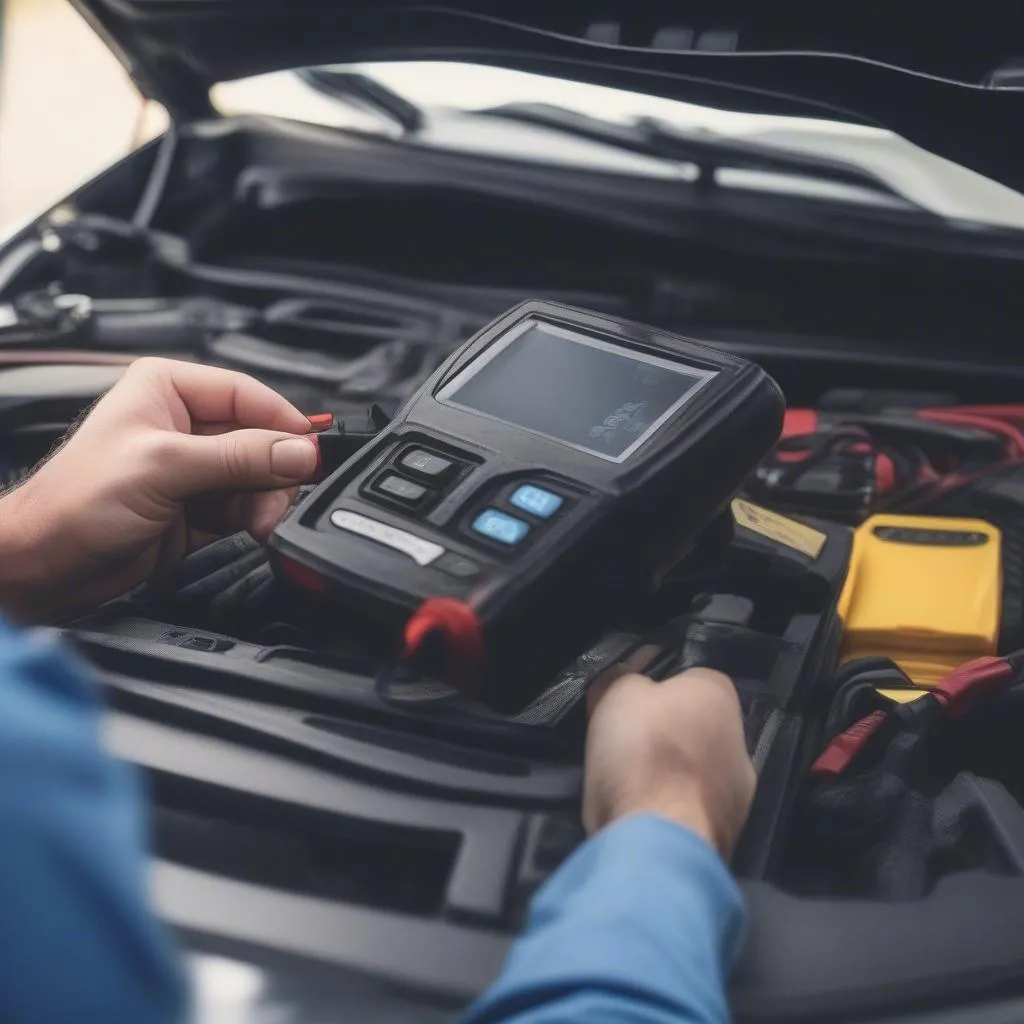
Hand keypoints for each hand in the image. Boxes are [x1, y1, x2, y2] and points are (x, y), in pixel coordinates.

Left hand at [0, 358, 317, 622]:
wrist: (47, 565)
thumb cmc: (75, 503)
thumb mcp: (165, 466)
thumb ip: (239, 457)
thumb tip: (299, 451)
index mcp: (169, 390)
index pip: (247, 395)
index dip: (283, 423)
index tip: (311, 451)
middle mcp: (185, 425)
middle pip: (261, 439)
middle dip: (275, 471)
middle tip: (280, 496)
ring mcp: (195, 469)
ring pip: (260, 477)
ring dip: (267, 501)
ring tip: (260, 522)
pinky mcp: (201, 508)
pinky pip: (249, 507)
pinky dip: (258, 519)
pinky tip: (256, 529)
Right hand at [582, 666, 755, 856]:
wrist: (659, 837)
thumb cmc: (642, 751)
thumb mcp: (616, 693)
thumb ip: (625, 679)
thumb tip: (628, 679)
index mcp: (718, 693)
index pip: (686, 679)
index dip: (651, 691)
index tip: (626, 709)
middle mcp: (740, 738)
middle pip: (693, 729)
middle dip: (664, 737)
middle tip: (625, 749)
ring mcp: (740, 791)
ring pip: (696, 773)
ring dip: (670, 777)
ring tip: (631, 789)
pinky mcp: (729, 832)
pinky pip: (693, 810)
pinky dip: (673, 812)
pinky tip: (646, 817)